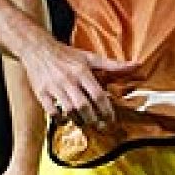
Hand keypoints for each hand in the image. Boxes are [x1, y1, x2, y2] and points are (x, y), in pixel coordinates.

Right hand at [19, 40, 139, 129]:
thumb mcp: (90, 57)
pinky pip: (51, 111)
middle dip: (95, 120)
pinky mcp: (41, 92)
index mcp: (82, 71)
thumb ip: (113, 65)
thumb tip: (137, 65)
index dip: (107, 110)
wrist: (38, 48)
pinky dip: (60, 119)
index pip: (98, 95)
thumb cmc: (67, 54)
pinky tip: (66, 119)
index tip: (111, 119)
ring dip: (79, 121)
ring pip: (69, 110)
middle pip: (84, 106)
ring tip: (86, 124)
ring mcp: (54, 87)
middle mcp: (68, 80)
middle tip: (101, 127)